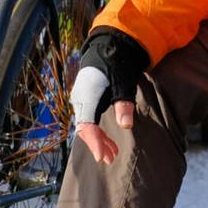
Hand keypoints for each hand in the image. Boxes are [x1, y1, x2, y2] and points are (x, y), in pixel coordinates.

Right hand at [69, 28, 147, 164]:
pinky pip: (90, 121)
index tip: (102, 157)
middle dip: (97, 145)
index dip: (94, 143)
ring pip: (87, 127)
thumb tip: (126, 126)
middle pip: (85, 129)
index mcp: (87, 95)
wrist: (107, 47)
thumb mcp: (123, 82)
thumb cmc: (116, 63)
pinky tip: (110, 141)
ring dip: (99, 141)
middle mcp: (80, 100)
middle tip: (110, 159)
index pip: (87, 125)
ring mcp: (82, 101)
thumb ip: (124, 103)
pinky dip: (99, 132)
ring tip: (112, 154)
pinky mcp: (88, 101)